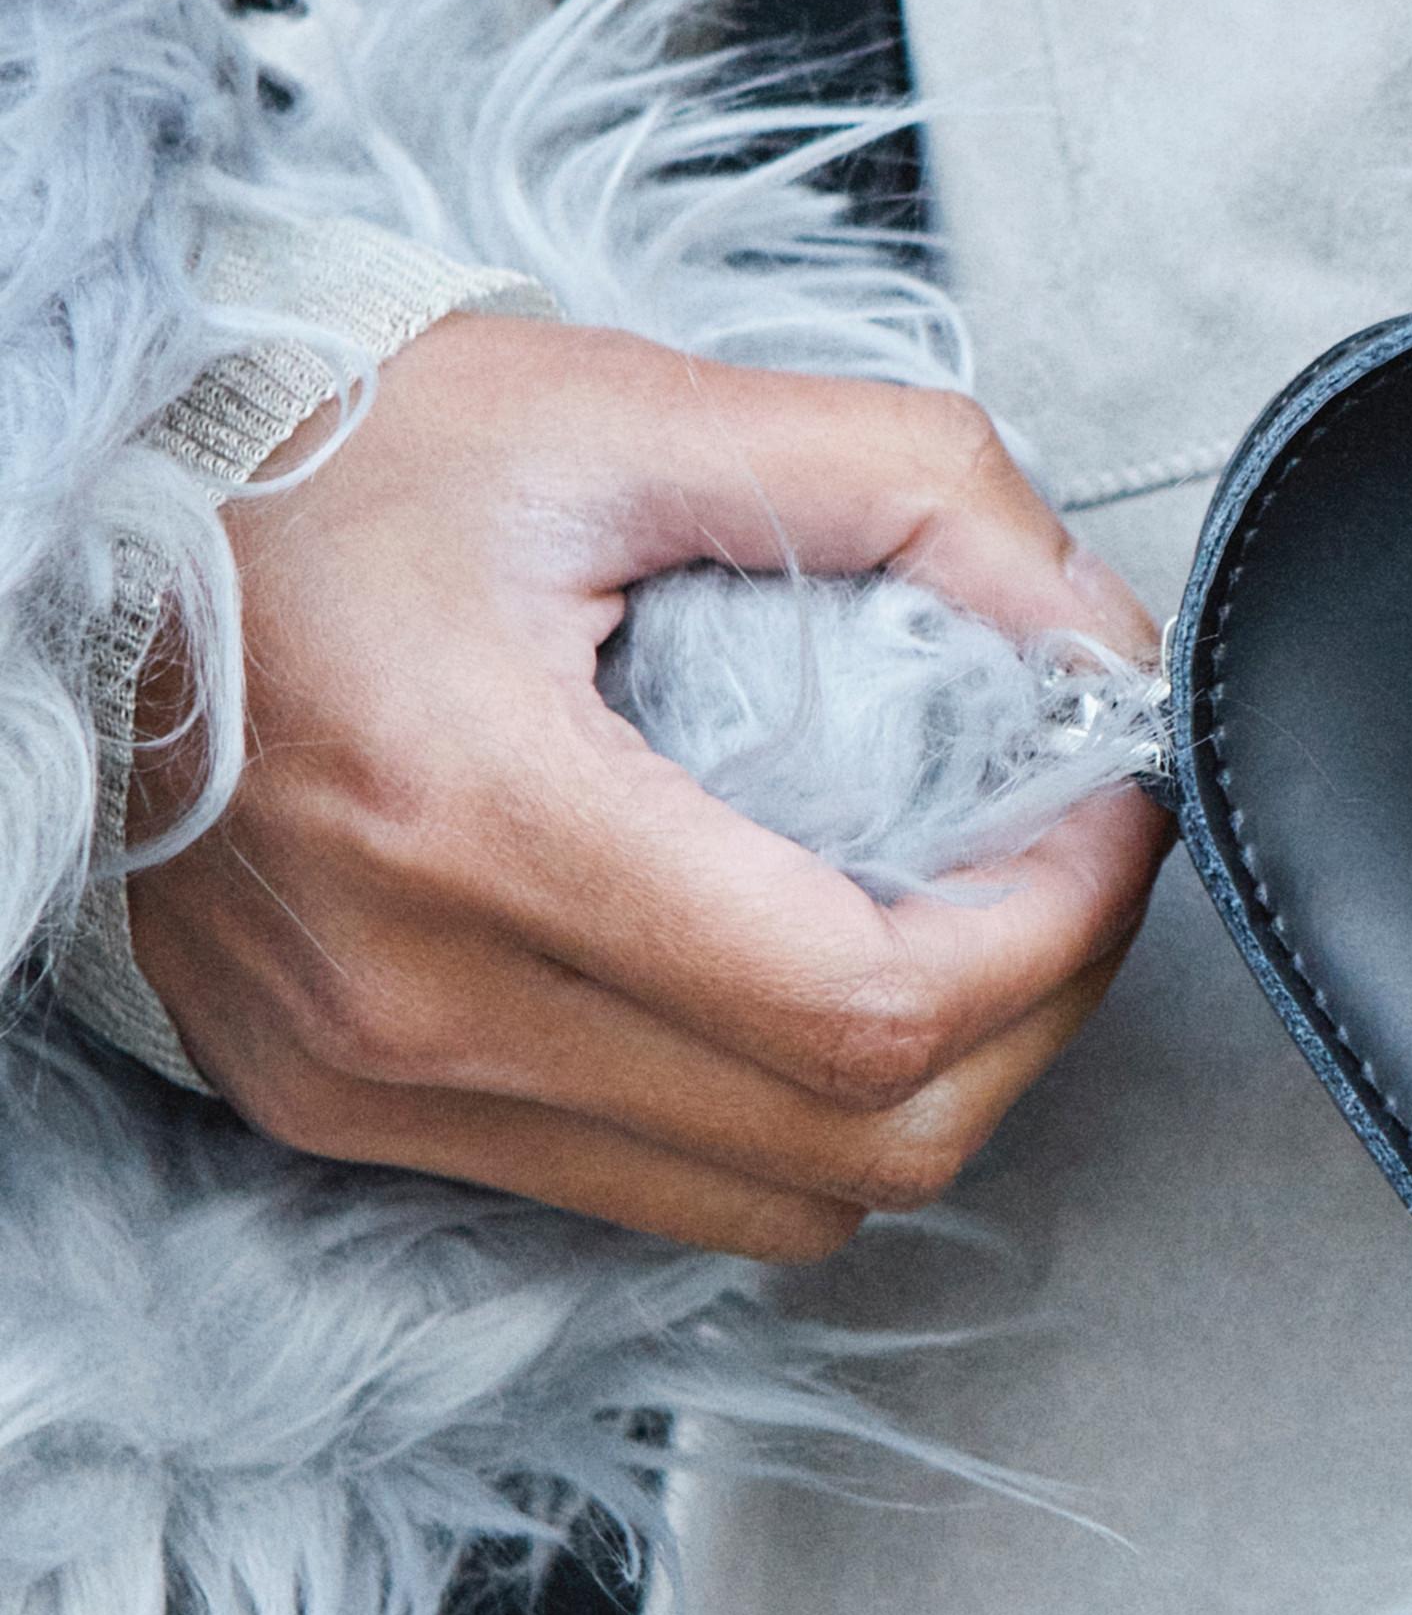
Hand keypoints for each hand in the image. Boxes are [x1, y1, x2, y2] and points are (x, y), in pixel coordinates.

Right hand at [130, 315, 1170, 1258]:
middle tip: (1067, 877)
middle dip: (1030, 1021)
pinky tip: (796, 972)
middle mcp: (417, 998)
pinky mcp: (347, 1111)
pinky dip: (771, 1113)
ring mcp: (371, 1083)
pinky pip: (644, 1192)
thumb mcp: (626, 407)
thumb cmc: (328, 458)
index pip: (866, 1005)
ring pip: (768, 1207)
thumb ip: (899, 479)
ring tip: (956, 925)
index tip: (1107, 823)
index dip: (1053, 937)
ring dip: (916, 1089)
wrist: (73, 526)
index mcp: (480, 814)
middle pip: (853, 1147)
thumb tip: (1086, 618)